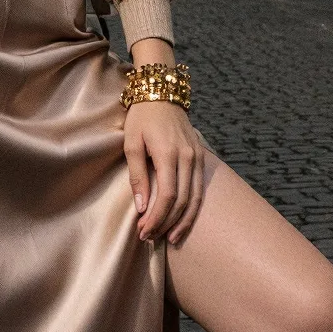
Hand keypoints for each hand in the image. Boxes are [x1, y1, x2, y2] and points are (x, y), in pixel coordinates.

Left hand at [123, 38, 205, 246]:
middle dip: (166, 224)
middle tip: (150, 238)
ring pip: (196, 199)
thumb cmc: (142, 117)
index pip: (168, 196)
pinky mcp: (201, 157)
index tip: (143, 232)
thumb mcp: (131, 142)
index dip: (157, 218)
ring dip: (183, 222)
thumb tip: (142, 207)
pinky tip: (182, 221)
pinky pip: (200, 189)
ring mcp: (198, 158)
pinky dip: (192, 209)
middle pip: (183, 202)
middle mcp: (188, 158)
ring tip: (169, 238)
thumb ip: (137, 176)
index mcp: (169, 154)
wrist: (162, 93)